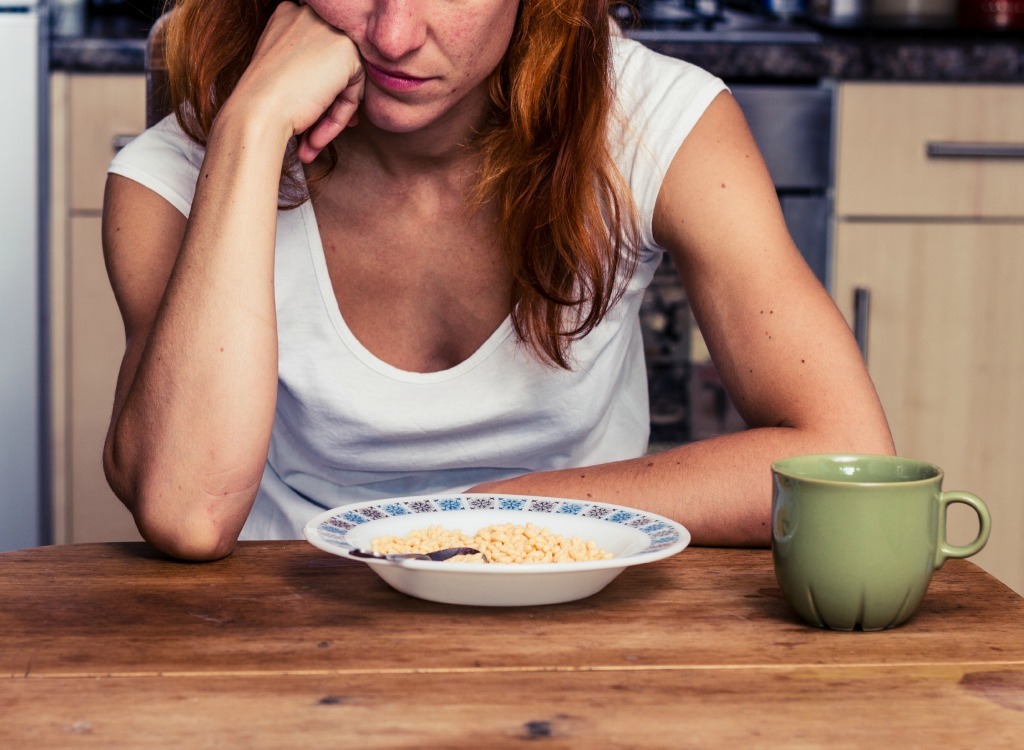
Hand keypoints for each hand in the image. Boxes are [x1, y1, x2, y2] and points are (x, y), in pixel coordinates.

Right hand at [229, 2, 364, 161]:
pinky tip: (316, 135)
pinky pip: (355, 90)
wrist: (256, 114)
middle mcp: (309, 15)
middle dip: (327, 104)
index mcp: (288, 14)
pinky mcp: (347, 51)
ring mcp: (329, 29)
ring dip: (331, 116)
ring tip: (311, 141)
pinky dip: (339, 117)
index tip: (306, 113)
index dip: (315, 86)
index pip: (317, 53)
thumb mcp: (281, 72)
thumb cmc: (262, 101)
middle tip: (313, 135)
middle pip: (333, 66)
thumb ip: (308, 69)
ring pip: (345, 80)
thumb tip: (339, 89)